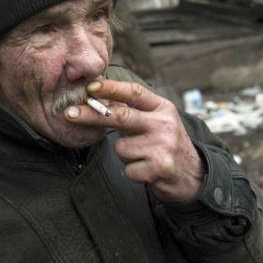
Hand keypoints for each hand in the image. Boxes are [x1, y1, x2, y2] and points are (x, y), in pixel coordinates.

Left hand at [64, 79, 204, 201]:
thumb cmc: (167, 144)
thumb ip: (133, 110)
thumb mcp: (158, 120)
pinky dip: (133, 172)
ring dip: (126, 154)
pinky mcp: (159, 167)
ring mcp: (162, 146)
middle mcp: (164, 124)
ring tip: (143, 156)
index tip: (90, 86)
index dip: (110, 88)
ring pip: (120, 148)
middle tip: (68, 113)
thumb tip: (99, 98)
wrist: (193, 175)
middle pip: (120, 116)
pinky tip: (147, 170)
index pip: (134, 92)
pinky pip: (127, 168)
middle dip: (91, 114)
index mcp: (162, 107)